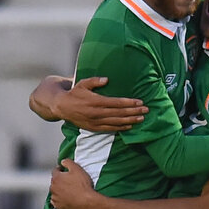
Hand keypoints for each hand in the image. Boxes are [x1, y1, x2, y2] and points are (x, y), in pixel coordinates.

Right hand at [30, 76, 147, 130]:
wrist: (62, 107)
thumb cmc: (74, 93)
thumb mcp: (83, 83)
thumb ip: (95, 81)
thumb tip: (106, 79)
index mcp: (96, 101)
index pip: (117, 103)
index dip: (129, 103)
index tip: (140, 102)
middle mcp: (97, 113)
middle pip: (120, 113)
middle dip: (134, 112)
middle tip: (146, 110)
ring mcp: (96, 122)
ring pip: (117, 122)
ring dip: (130, 121)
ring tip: (141, 119)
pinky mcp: (94, 128)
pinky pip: (110, 129)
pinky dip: (121, 128)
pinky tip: (130, 125)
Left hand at [49, 158, 94, 208]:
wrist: (87, 203)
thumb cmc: (83, 186)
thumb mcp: (77, 169)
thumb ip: (68, 162)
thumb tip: (62, 161)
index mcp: (56, 178)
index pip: (55, 170)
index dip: (60, 169)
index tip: (63, 170)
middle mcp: (53, 188)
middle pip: (54, 182)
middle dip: (60, 181)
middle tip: (69, 181)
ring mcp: (55, 198)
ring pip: (55, 192)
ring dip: (59, 191)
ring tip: (68, 191)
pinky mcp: (58, 207)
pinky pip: (56, 202)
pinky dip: (60, 200)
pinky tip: (66, 199)